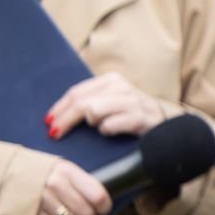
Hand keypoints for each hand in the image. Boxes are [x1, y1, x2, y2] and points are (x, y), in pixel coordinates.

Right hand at [36, 159, 113, 214]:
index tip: (105, 209)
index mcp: (68, 171)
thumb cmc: (48, 173)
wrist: (13, 173)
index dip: (105, 206)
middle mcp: (55, 184)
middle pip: (86, 212)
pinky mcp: (32, 212)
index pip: (97, 195)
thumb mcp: (66, 169)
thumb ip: (82, 181)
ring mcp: (42, 199)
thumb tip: (103, 201)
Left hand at [45, 72, 169, 139]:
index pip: (77, 92)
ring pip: (94, 110)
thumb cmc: (132, 118)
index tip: (48, 121)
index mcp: (112, 80)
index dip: (60, 107)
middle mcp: (122, 87)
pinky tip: (112, 133)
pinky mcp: (140, 117)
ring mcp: (132, 101)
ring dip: (92, 123)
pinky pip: (109, 125)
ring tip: (99, 129)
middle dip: (64, 119)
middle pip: (81, 102)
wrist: (166, 130)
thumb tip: (57, 114)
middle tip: (54, 133)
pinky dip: (107, 131)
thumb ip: (92, 101)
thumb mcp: (112, 104)